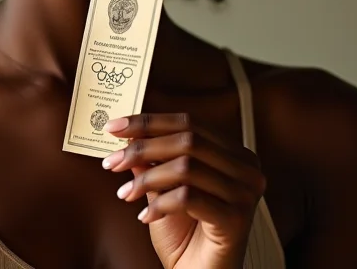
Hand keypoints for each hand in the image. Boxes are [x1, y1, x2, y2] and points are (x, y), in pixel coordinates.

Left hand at [102, 113, 265, 268]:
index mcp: (232, 152)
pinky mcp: (237, 218)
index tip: (113, 126)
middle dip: (142, 147)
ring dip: (146, 178)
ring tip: (124, 193)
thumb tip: (126, 133)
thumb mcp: (163, 188)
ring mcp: (245, 192)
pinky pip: (189, 198)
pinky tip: (145, 217)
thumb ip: (151, 159)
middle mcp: (246, 168)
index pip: (187, 122)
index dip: (148, 121)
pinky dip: (160, 204)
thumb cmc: (185, 234)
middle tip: (111, 161)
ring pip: (186, 166)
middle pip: (187, 140)